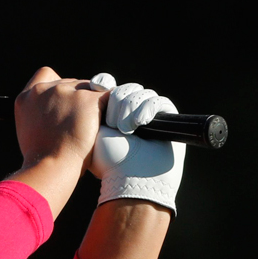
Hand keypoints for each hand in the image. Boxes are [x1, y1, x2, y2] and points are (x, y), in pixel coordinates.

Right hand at [14, 67, 104, 169]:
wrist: (51, 168)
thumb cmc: (42, 158)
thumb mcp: (30, 130)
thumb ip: (40, 113)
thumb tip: (58, 111)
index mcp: (26, 97)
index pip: (45, 75)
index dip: (58, 85)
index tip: (63, 101)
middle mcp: (44, 90)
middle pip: (73, 83)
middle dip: (78, 100)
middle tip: (77, 126)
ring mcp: (67, 92)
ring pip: (90, 89)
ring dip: (92, 106)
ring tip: (87, 130)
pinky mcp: (88, 99)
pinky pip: (109, 97)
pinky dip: (110, 110)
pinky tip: (106, 124)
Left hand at [86, 73, 184, 213]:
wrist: (131, 176)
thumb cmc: (109, 160)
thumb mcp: (93, 132)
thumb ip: (91, 108)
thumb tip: (97, 82)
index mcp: (109, 114)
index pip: (108, 87)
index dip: (104, 83)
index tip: (98, 86)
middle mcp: (128, 113)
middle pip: (124, 89)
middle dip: (118, 101)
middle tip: (114, 123)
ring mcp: (147, 114)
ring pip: (141, 93)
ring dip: (131, 108)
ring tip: (126, 128)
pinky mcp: (166, 117)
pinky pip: (159, 101)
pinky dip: (148, 109)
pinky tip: (140, 122)